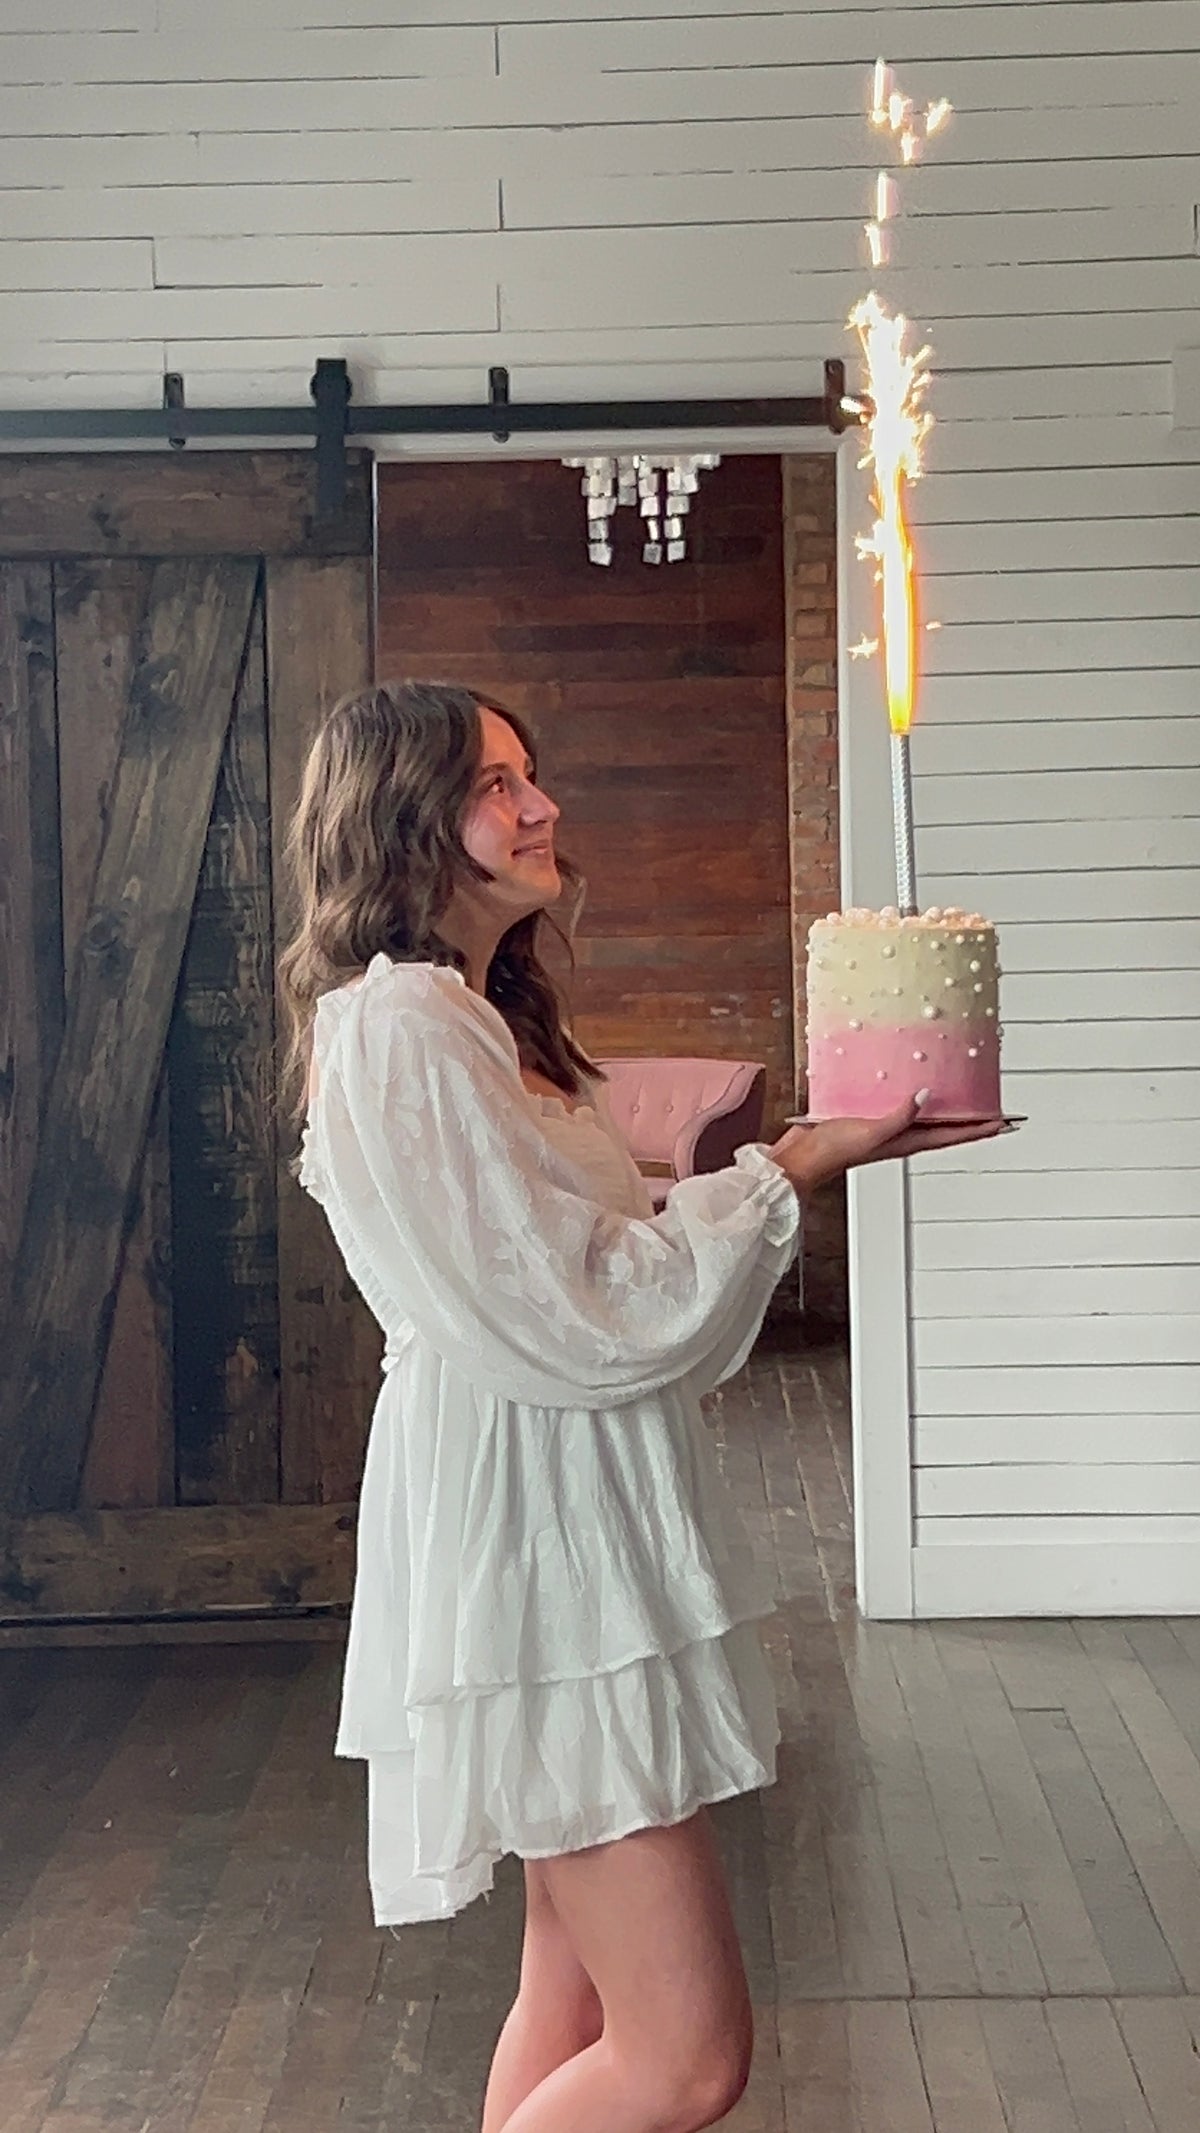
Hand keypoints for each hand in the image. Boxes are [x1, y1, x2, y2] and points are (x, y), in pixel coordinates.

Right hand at [768, 1095, 1008, 1194]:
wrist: (802, 1157)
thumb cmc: (834, 1152)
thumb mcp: (872, 1133)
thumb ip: (900, 1116)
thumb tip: (926, 1096)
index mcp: (907, 1142)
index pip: (953, 1135)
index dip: (979, 1129)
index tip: (1004, 1121)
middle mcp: (900, 1136)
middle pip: (944, 1126)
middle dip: (968, 1119)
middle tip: (990, 1108)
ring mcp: (884, 1129)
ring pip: (923, 1116)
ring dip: (942, 1108)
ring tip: (958, 1092)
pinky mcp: (867, 1118)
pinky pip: (898, 1106)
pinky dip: (909, 1096)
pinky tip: (905, 1083)